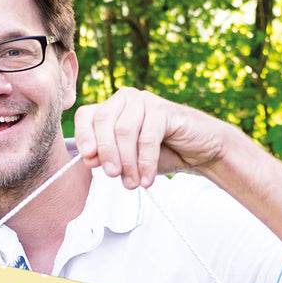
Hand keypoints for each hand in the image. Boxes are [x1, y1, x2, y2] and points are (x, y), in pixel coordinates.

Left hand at [73, 88, 226, 188]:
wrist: (198, 152)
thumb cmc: (160, 154)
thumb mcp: (127, 160)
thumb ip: (106, 158)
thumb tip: (88, 158)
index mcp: (111, 108)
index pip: (86, 115)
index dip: (84, 135)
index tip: (88, 158)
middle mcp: (125, 99)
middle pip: (103, 122)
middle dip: (106, 153)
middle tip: (113, 176)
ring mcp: (145, 101)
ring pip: (124, 131)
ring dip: (127, 162)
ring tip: (132, 183)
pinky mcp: (164, 109)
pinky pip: (147, 138)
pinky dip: (145, 163)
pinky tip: (147, 179)